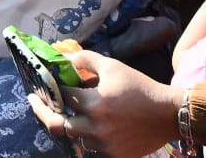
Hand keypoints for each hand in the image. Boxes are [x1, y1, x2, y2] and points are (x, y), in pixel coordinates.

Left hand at [33, 49, 185, 157]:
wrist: (169, 114)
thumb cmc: (140, 87)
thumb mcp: (112, 66)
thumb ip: (85, 59)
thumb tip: (62, 57)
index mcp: (95, 103)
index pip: (61, 96)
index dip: (50, 88)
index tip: (40, 85)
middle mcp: (96, 127)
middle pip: (58, 125)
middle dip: (44, 113)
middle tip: (36, 103)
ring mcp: (105, 145)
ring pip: (75, 137)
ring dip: (71, 124)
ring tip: (70, 111)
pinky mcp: (116, 156)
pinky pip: (92, 149)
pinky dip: (88, 137)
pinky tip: (90, 126)